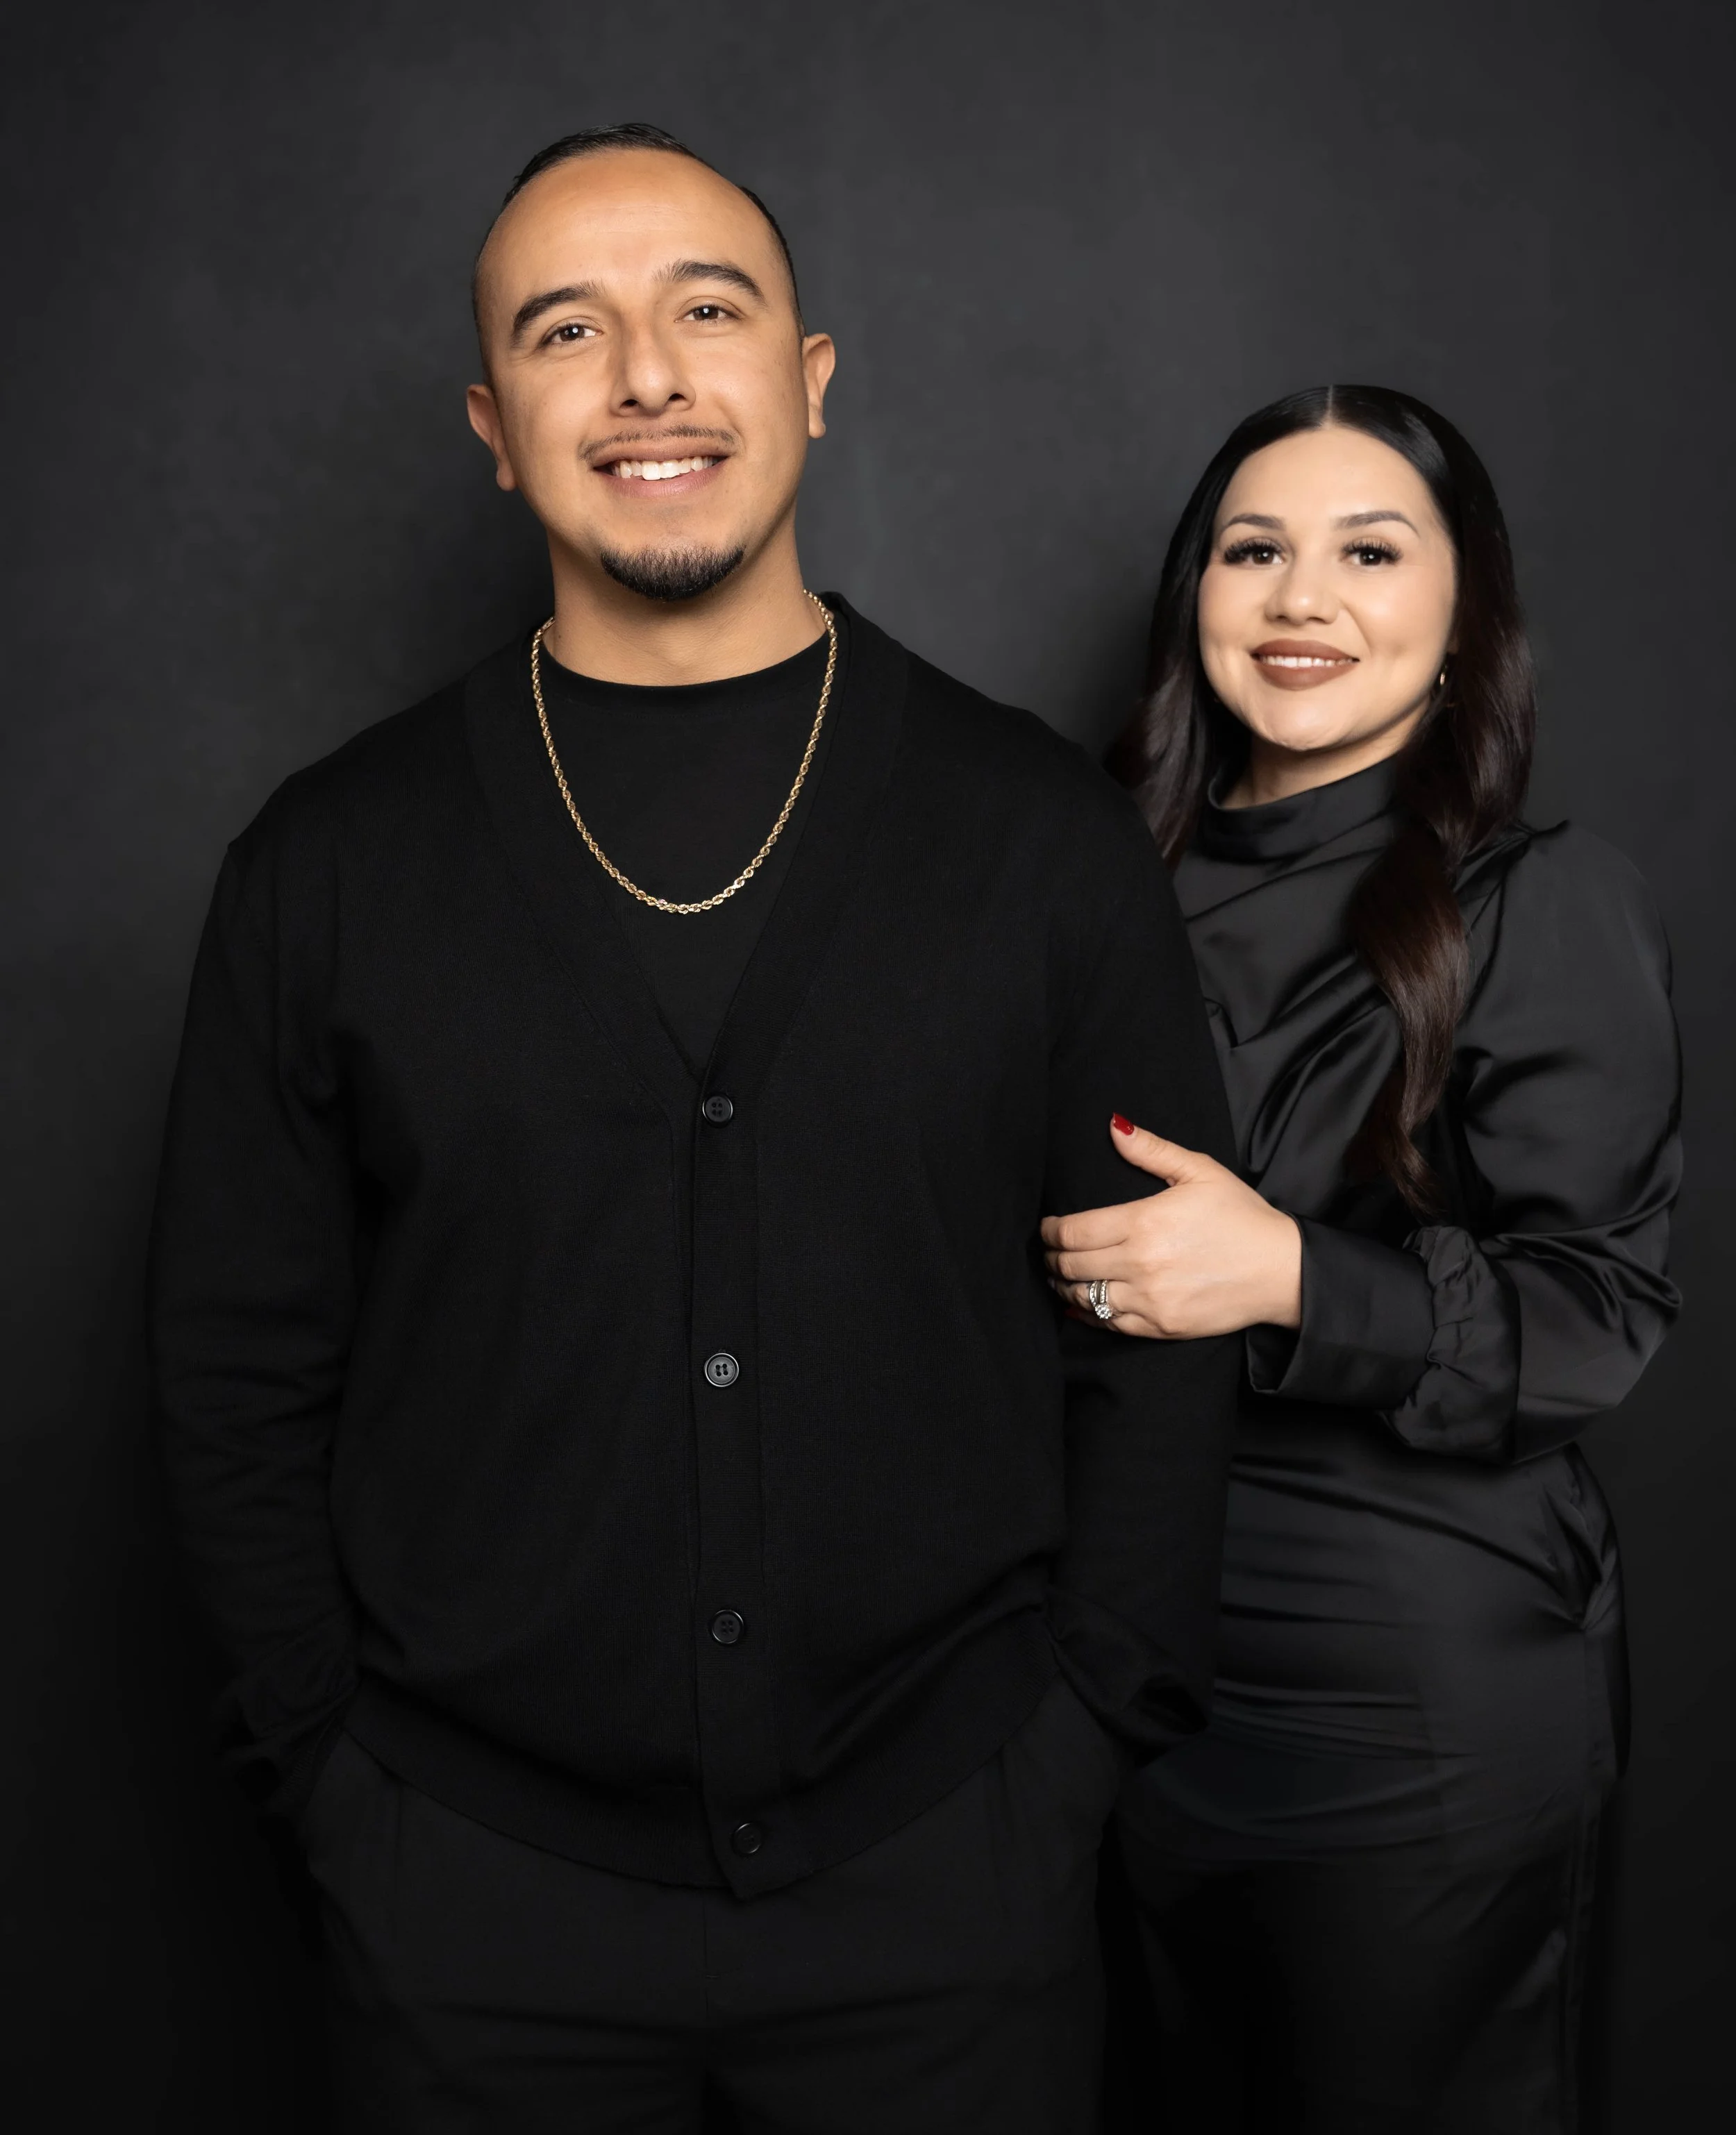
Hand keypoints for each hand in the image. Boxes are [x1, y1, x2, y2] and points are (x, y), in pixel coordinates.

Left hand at [1042, 1117, 1301, 1339]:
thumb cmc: (1242, 1217)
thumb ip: (1152, 1150)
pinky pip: (1108, 1324)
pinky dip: (1086, 1313)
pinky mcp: (1161, 1327)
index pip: (1074, 1231)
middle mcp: (1141, 1264)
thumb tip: (1114, 1126)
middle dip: (1051, 1257)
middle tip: (1046, 1252)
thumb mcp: (1201, 1171)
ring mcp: (1150, 1300)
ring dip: (1064, 1285)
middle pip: (1072, 1264)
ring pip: (1084, 1296)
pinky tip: (1079, 1303)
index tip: (1045, 1228)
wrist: (1282, 1271)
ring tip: (1059, 1275)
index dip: (1049, 1231)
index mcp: (1144, 1222)